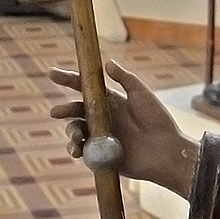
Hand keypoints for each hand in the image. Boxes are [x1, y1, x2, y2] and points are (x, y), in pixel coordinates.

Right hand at [48, 61, 197, 197]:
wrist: (166, 151)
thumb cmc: (157, 120)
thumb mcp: (141, 94)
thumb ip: (124, 79)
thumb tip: (106, 63)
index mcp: (110, 101)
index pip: (85, 88)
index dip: (68, 80)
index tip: (52, 74)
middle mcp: (103, 118)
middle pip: (76, 110)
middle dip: (64, 110)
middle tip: (56, 112)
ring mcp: (101, 137)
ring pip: (76, 131)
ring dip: (71, 131)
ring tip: (75, 135)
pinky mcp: (101, 155)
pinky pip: (83, 151)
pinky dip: (75, 149)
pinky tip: (76, 150)